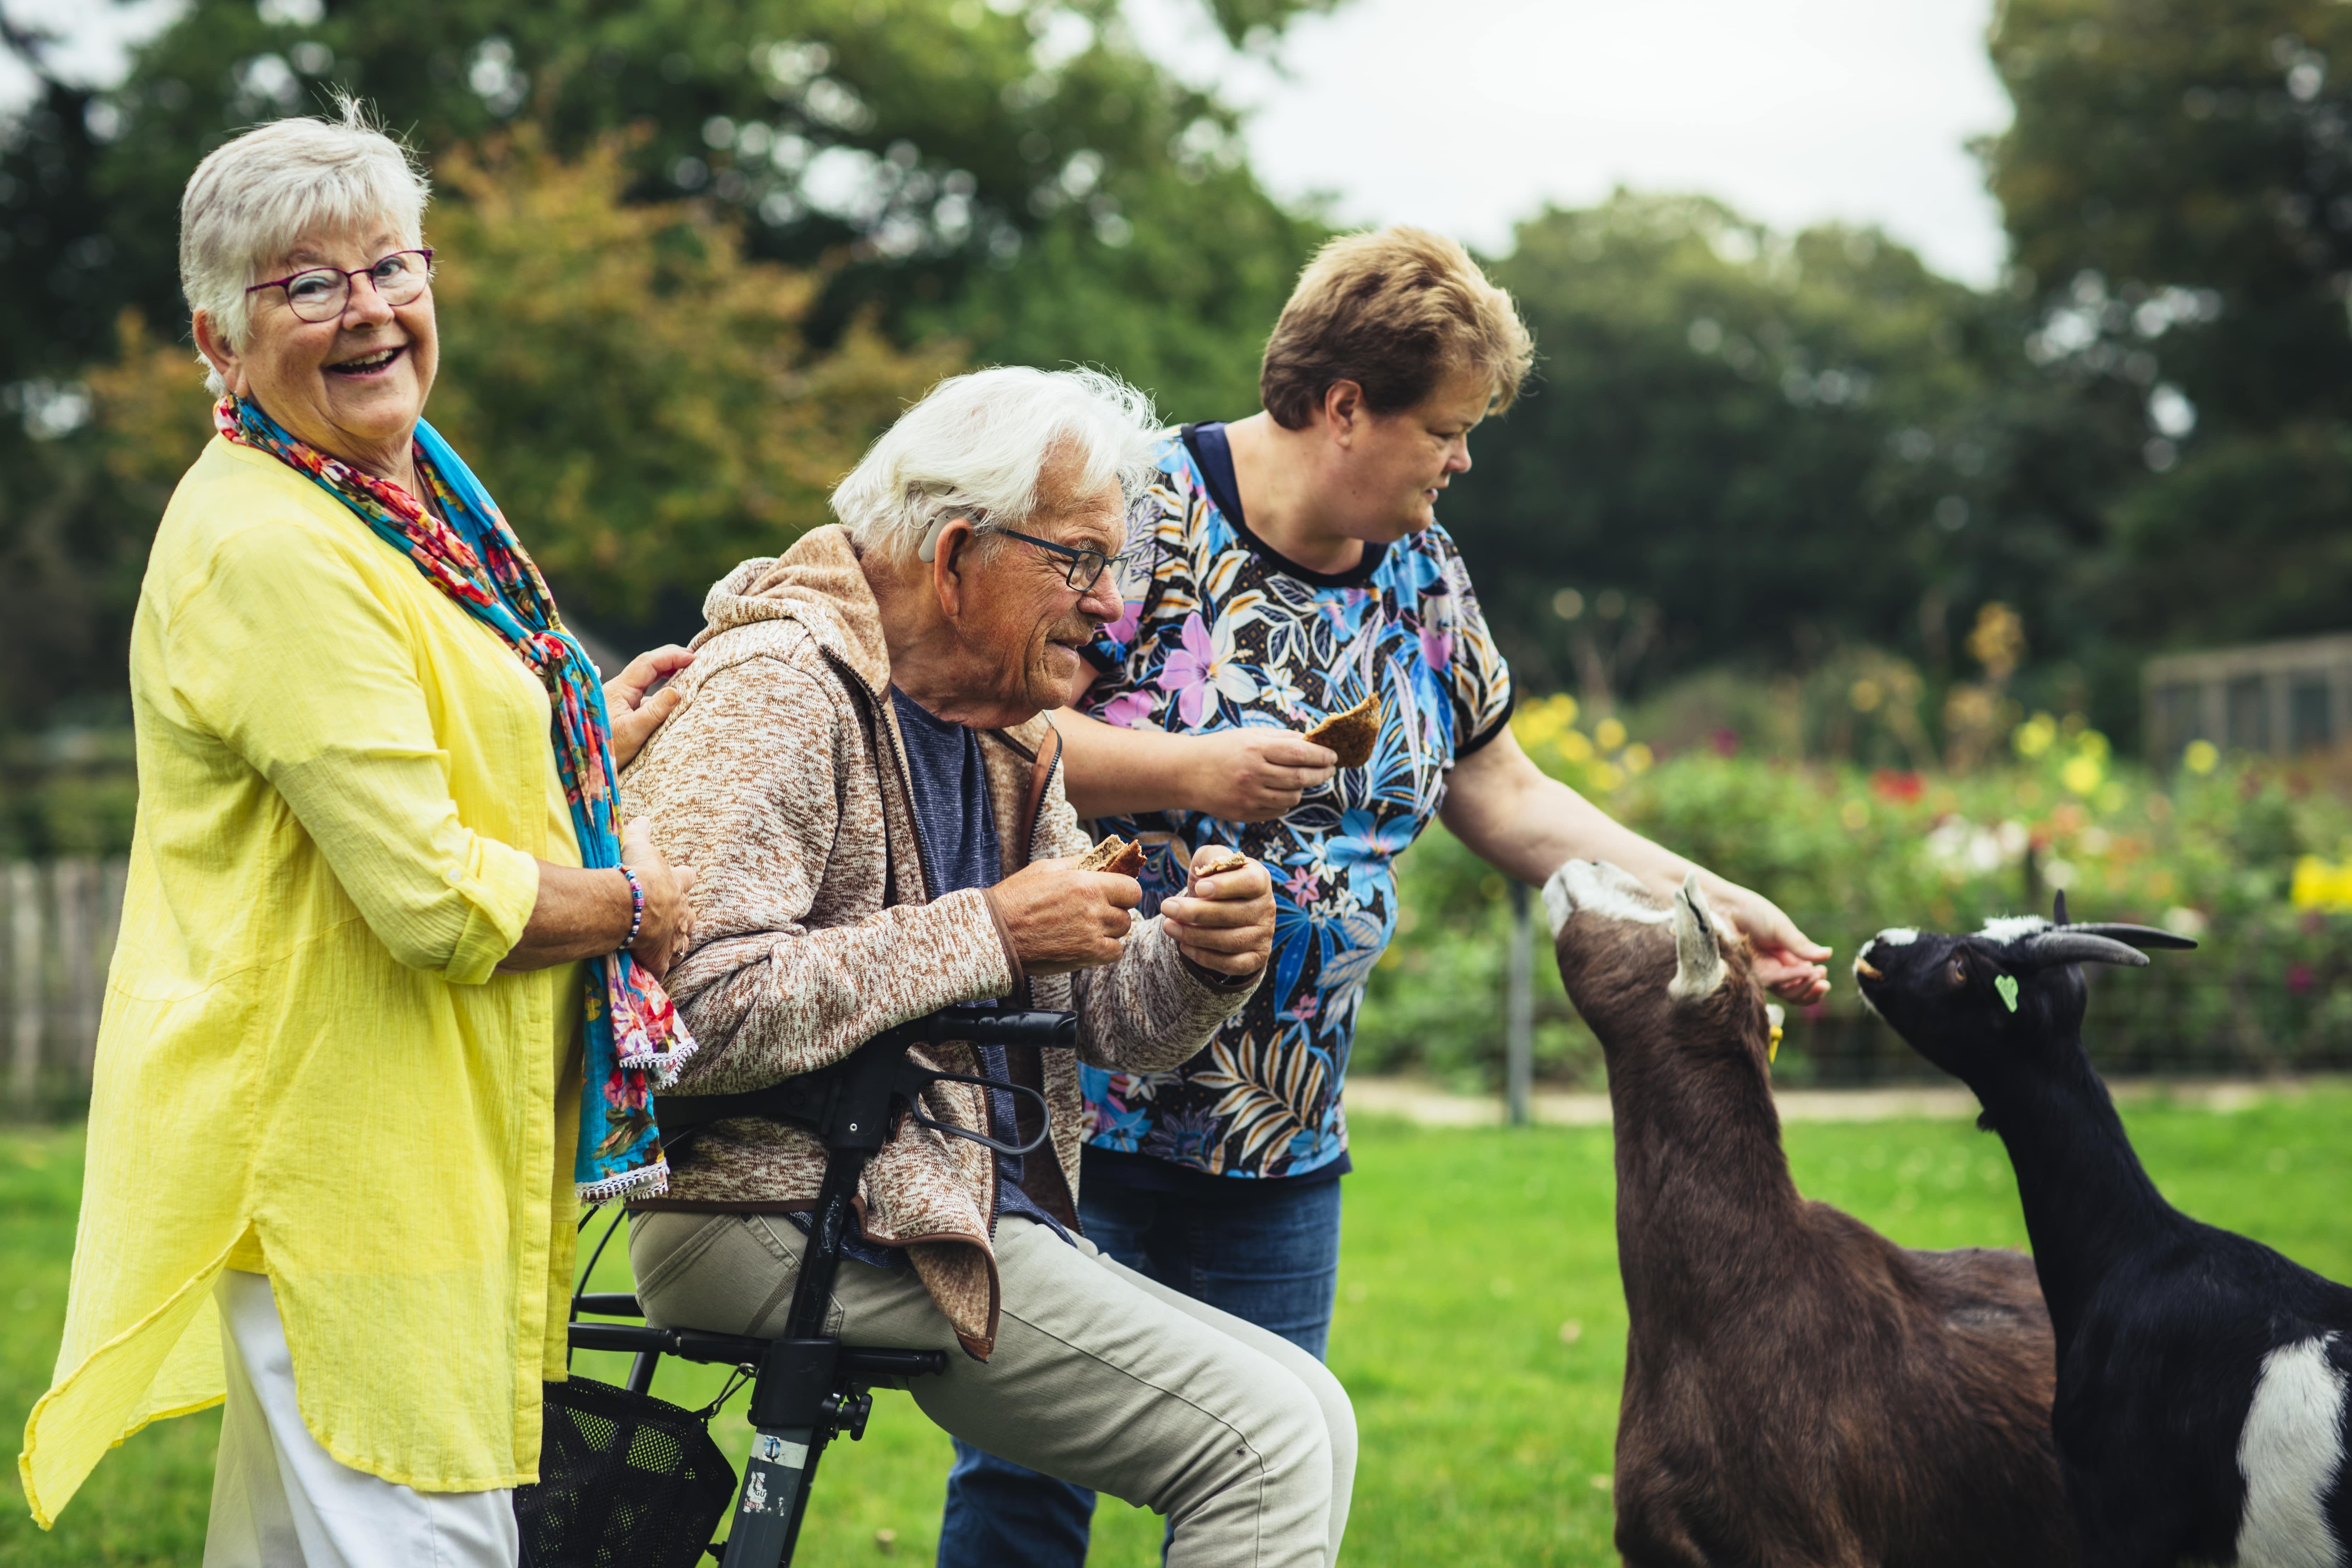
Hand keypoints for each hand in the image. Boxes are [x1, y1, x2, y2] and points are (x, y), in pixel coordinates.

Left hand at [605, 645, 694, 769]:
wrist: (587, 765)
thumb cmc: (607, 750)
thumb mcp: (632, 732)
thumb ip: (654, 712)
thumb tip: (677, 692)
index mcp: (619, 689)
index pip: (648, 663)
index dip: (671, 656)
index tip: (692, 658)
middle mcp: (619, 689)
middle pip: (647, 665)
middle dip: (670, 658)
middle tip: (693, 659)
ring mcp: (621, 699)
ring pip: (646, 677)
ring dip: (666, 670)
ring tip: (687, 670)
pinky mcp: (625, 710)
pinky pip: (646, 692)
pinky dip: (662, 687)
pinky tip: (673, 692)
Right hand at [622, 816, 695, 979]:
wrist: (633, 905)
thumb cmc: (638, 873)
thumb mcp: (639, 845)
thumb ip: (641, 832)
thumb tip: (642, 819)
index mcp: (677, 886)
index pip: (687, 878)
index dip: (684, 878)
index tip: (683, 877)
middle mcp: (681, 914)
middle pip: (690, 916)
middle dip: (683, 916)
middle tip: (673, 918)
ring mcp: (672, 939)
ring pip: (681, 944)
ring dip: (674, 944)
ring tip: (667, 946)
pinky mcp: (660, 959)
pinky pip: (661, 969)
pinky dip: (657, 970)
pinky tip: (651, 972)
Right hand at [987, 857, 1140, 975]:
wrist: (995, 934)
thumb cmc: (1016, 898)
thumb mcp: (1045, 869)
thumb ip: (1078, 863)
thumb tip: (1102, 859)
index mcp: (1086, 884)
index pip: (1132, 888)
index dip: (1124, 890)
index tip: (1114, 893)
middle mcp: (1093, 909)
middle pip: (1127, 912)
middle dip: (1115, 910)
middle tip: (1095, 911)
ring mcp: (1091, 935)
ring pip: (1122, 932)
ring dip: (1110, 929)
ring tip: (1088, 926)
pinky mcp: (1085, 956)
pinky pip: (1114, 953)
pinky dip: (1106, 949)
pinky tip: (1088, 942)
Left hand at [1158, 845, 1275, 977]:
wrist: (1221, 913)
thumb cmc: (1213, 882)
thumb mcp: (1210, 862)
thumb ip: (1212, 857)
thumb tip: (1216, 862)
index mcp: (1259, 879)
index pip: (1251, 882)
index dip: (1225, 886)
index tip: (1198, 888)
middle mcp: (1266, 908)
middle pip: (1235, 914)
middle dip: (1197, 912)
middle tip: (1166, 907)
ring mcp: (1262, 936)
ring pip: (1230, 941)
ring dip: (1195, 935)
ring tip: (1168, 926)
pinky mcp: (1255, 958)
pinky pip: (1231, 964)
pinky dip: (1205, 957)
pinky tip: (1184, 946)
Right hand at [1182, 730, 1336, 821]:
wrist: (1186, 773)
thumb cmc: (1220, 749)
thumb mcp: (1248, 734)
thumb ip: (1280, 738)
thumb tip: (1311, 742)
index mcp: (1255, 749)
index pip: (1300, 754)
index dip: (1321, 756)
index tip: (1333, 756)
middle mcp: (1253, 773)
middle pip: (1300, 778)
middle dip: (1321, 774)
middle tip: (1329, 770)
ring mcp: (1249, 797)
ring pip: (1292, 798)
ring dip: (1302, 789)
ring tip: (1301, 780)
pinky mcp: (1244, 814)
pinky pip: (1278, 811)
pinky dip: (1286, 803)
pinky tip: (1281, 793)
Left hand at [1696, 875, 1830, 1002]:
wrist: (1724, 906)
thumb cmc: (1751, 913)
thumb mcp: (1781, 928)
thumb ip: (1801, 945)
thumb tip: (1828, 954)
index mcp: (1784, 958)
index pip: (1802, 978)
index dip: (1815, 980)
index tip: (1824, 973)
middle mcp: (1773, 969)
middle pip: (1795, 991)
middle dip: (1811, 989)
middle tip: (1823, 981)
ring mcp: (1761, 973)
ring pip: (1785, 992)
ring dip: (1803, 988)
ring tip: (1815, 976)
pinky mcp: (1749, 975)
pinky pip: (1771, 984)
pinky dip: (1789, 980)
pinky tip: (1801, 973)